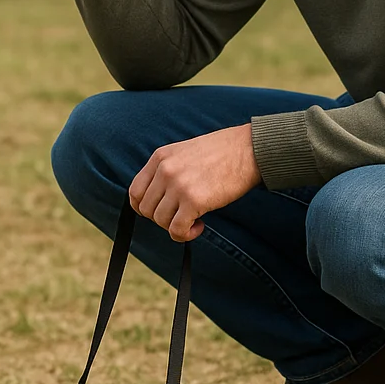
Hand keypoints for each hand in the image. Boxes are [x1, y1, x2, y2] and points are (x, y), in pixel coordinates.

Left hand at [128, 125, 261, 241]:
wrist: (249, 149)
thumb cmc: (222, 152)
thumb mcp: (184, 152)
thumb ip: (168, 170)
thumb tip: (159, 198)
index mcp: (160, 157)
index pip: (135, 191)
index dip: (143, 208)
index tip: (158, 212)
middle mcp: (165, 170)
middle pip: (146, 209)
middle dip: (161, 219)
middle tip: (181, 216)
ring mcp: (178, 185)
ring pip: (160, 221)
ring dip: (175, 227)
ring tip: (193, 221)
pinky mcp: (194, 200)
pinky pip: (177, 229)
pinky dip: (185, 234)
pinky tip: (199, 226)